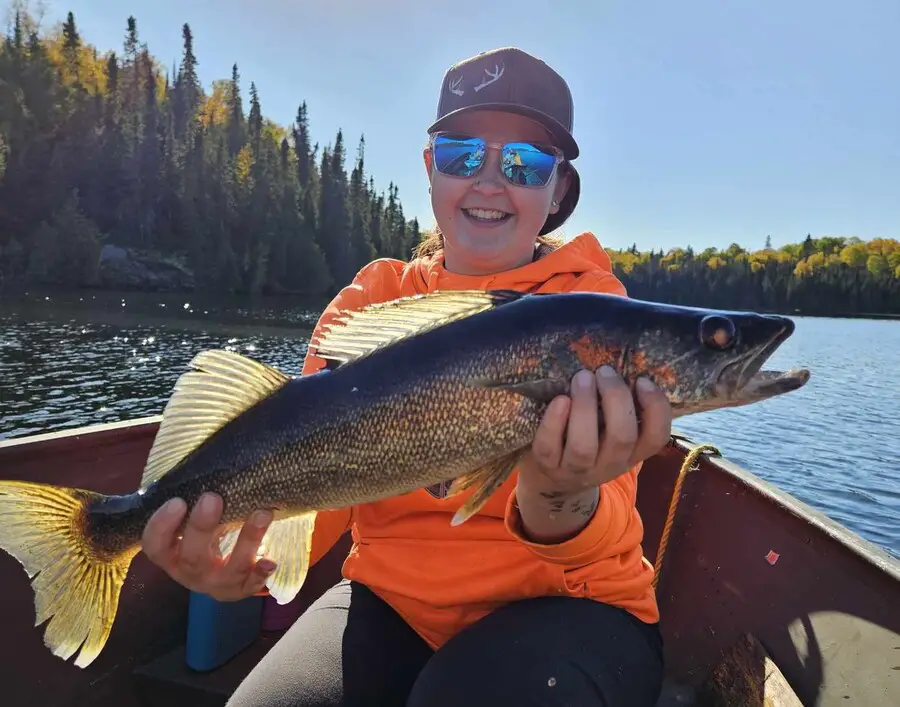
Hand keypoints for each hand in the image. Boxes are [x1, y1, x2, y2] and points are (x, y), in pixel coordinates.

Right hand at [141, 492, 275, 600]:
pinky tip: (271, 560)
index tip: (178, 501)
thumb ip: (193, 497)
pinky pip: (251, 585)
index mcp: (171, 554)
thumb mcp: (191, 517)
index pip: (155, 545)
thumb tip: (209, 455)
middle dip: (202, 527)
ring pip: (229, 569)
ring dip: (247, 540)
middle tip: (212, 497)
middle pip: (191, 556)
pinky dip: (261, 574)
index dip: (162, 526)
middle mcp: (190, 572)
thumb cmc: (205, 530)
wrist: (224, 565)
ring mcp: (216, 583)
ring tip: (263, 513)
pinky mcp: (241, 588)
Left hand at [515, 365, 671, 542]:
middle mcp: (608, 465)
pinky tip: (560, 399)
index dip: (655, 408)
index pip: (656, 438)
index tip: (642, 380)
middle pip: (621, 437)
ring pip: (584, 445)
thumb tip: (625, 367)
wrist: (552, 479)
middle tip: (604, 371)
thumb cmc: (589, 441)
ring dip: (585, 407)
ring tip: (582, 377)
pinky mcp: (547, 466)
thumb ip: (621, 410)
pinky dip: (554, 421)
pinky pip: (549, 446)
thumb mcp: (611, 432)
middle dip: (615, 398)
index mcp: (631, 453)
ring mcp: (576, 469)